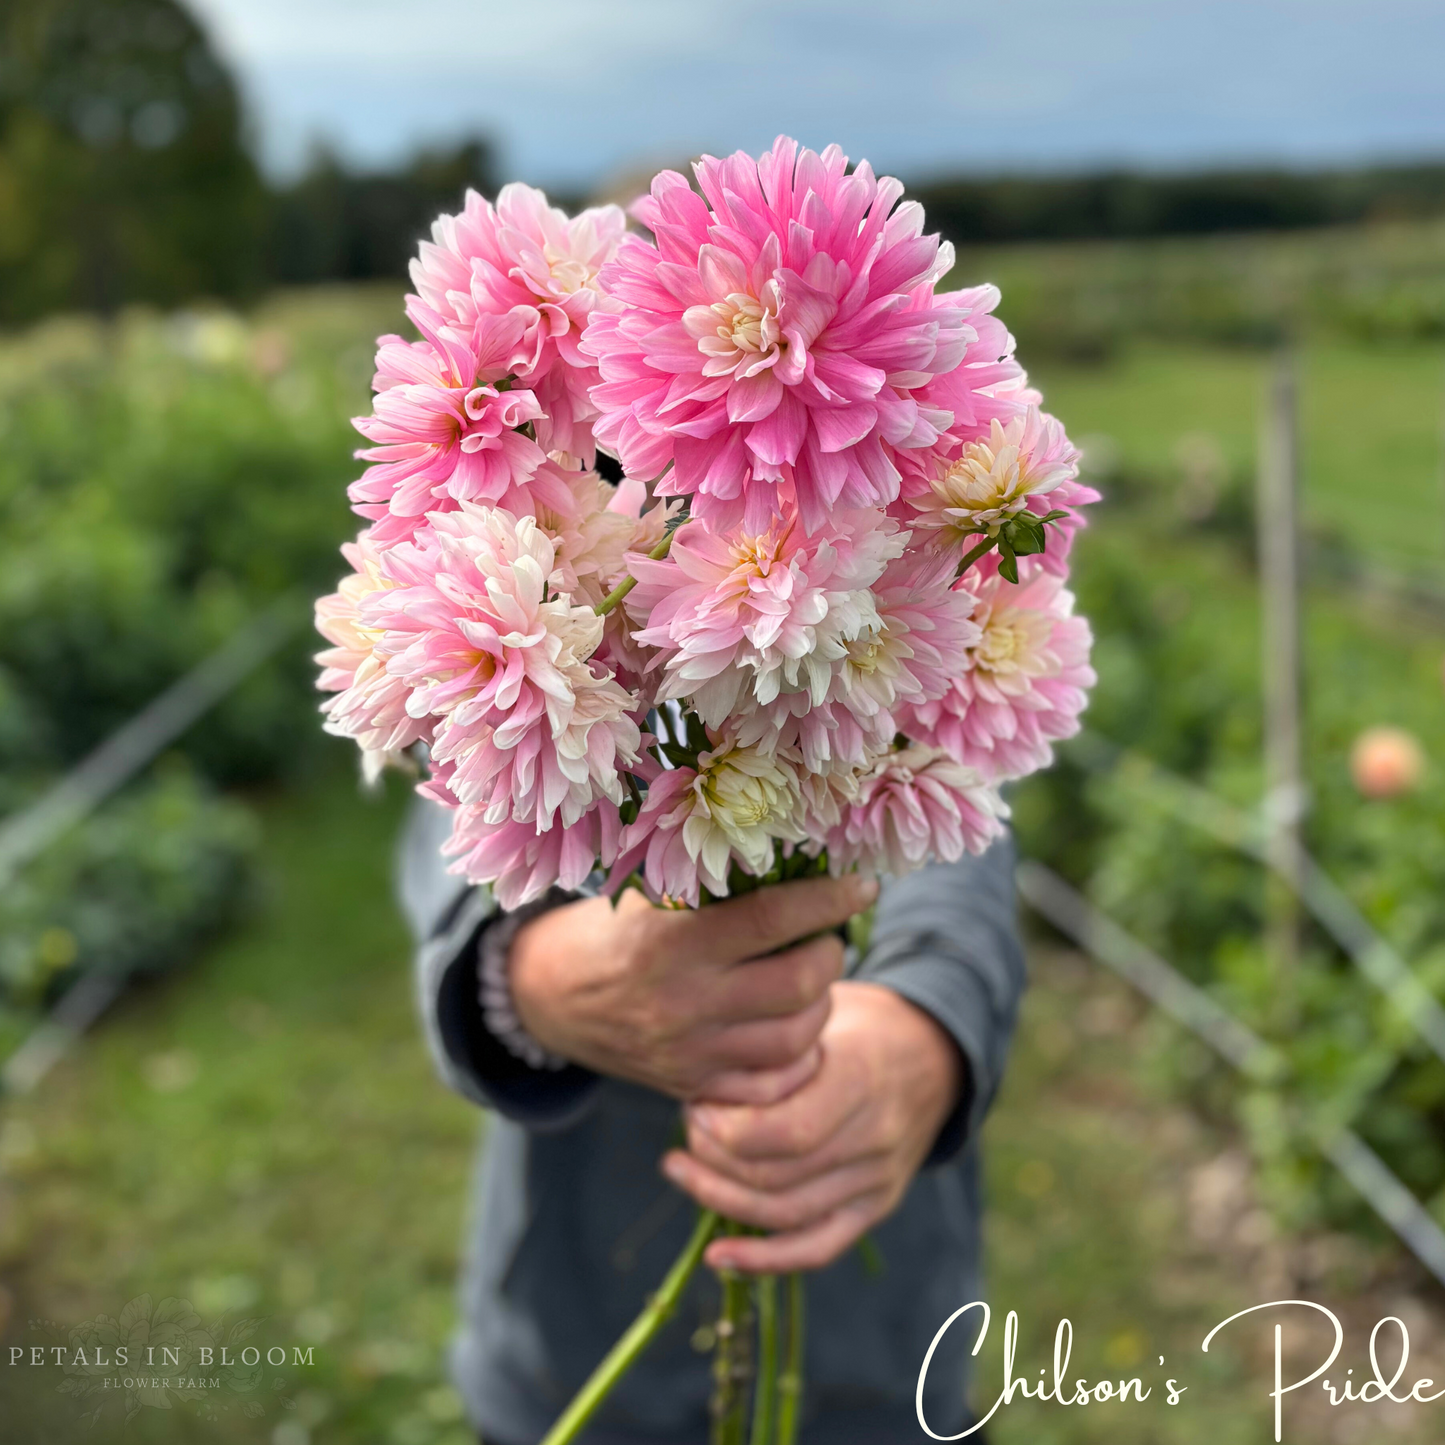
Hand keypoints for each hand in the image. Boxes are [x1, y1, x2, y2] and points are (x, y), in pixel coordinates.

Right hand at [508, 875, 876, 1103]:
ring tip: (813, 979)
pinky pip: (772, 1086)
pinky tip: (796, 1029)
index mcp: (670, 941)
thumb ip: (711, 884)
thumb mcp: (646, 895)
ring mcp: (688, 1051)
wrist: (549, 996)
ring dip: (822, 1003)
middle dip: (830, 952)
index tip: (861, 885)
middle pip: (798, 984)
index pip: (771, 918)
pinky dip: (800, 1058)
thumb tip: (798, 855)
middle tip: (826, 936)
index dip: (827, 900)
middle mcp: (682, 1001)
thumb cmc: (611, 929)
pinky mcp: (691, 1087)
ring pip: (796, 1038)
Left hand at [662, 981, 962, 1272]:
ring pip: (786, 1215)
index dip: (727, 1129)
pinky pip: (817, 1248)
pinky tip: (715, 1257)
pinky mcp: (875, 1207)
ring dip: (720, 1199)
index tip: (695, 1103)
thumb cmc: (861, 1020)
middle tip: (685, 1127)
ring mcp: (878, 1179)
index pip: (787, 1131)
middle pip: (777, 1176)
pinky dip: (763, 1260)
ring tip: (681, 1168)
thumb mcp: (822, 1008)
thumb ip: (773, 1043)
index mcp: (861, 1078)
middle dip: (713, 1159)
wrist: (935, 1052)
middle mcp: (875, 1137)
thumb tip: (700, 1069)